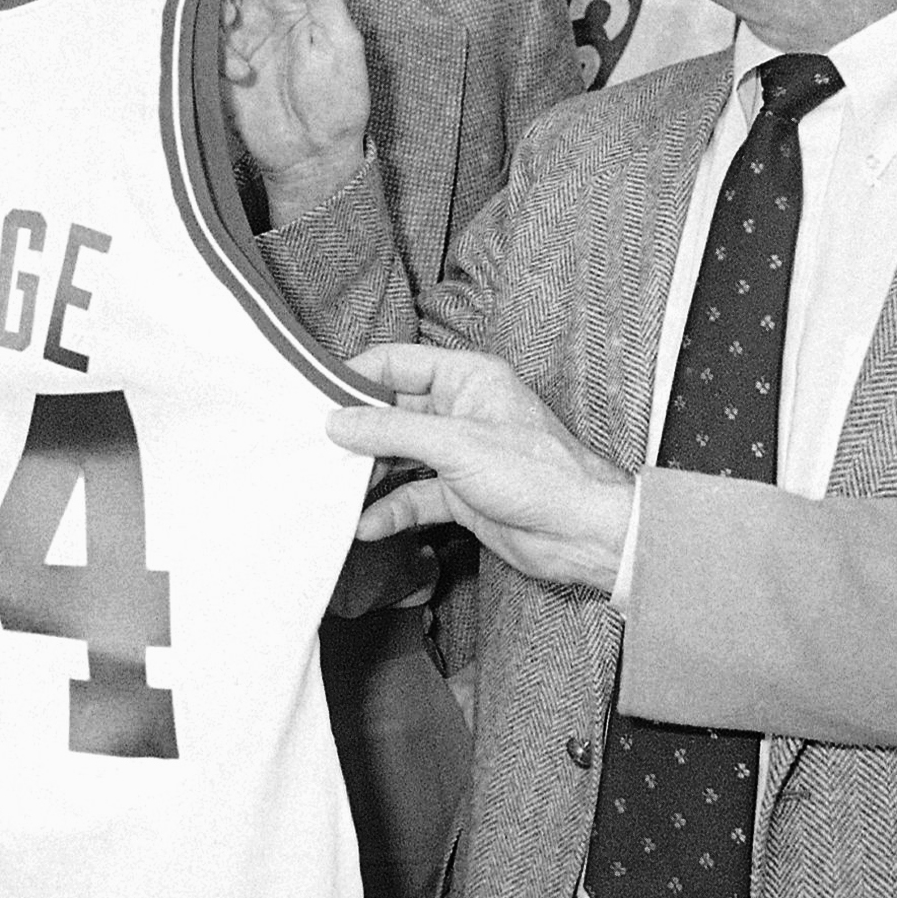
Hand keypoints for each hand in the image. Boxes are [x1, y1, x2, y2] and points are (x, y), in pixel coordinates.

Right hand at [220, 0, 369, 223]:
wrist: (314, 158)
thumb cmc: (338, 101)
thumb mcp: (340, 41)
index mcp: (298, 0)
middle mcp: (267, 12)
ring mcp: (241, 38)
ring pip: (213, 1)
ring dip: (217, 5)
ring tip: (232, 22)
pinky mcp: (220, 66)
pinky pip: (206, 42)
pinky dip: (220, 52)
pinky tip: (243, 74)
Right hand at [329, 345, 633, 594]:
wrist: (582, 533)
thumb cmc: (539, 474)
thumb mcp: (456, 444)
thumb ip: (392, 431)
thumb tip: (339, 421)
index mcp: (468, 378)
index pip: (398, 364)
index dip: (356, 378)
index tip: (315, 398)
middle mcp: (461, 410)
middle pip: (392, 413)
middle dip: (355, 433)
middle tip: (314, 450)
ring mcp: (459, 454)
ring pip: (399, 457)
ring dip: (368, 476)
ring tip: (331, 491)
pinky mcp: (461, 494)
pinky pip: (414, 496)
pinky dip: (390, 509)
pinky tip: (366, 525)